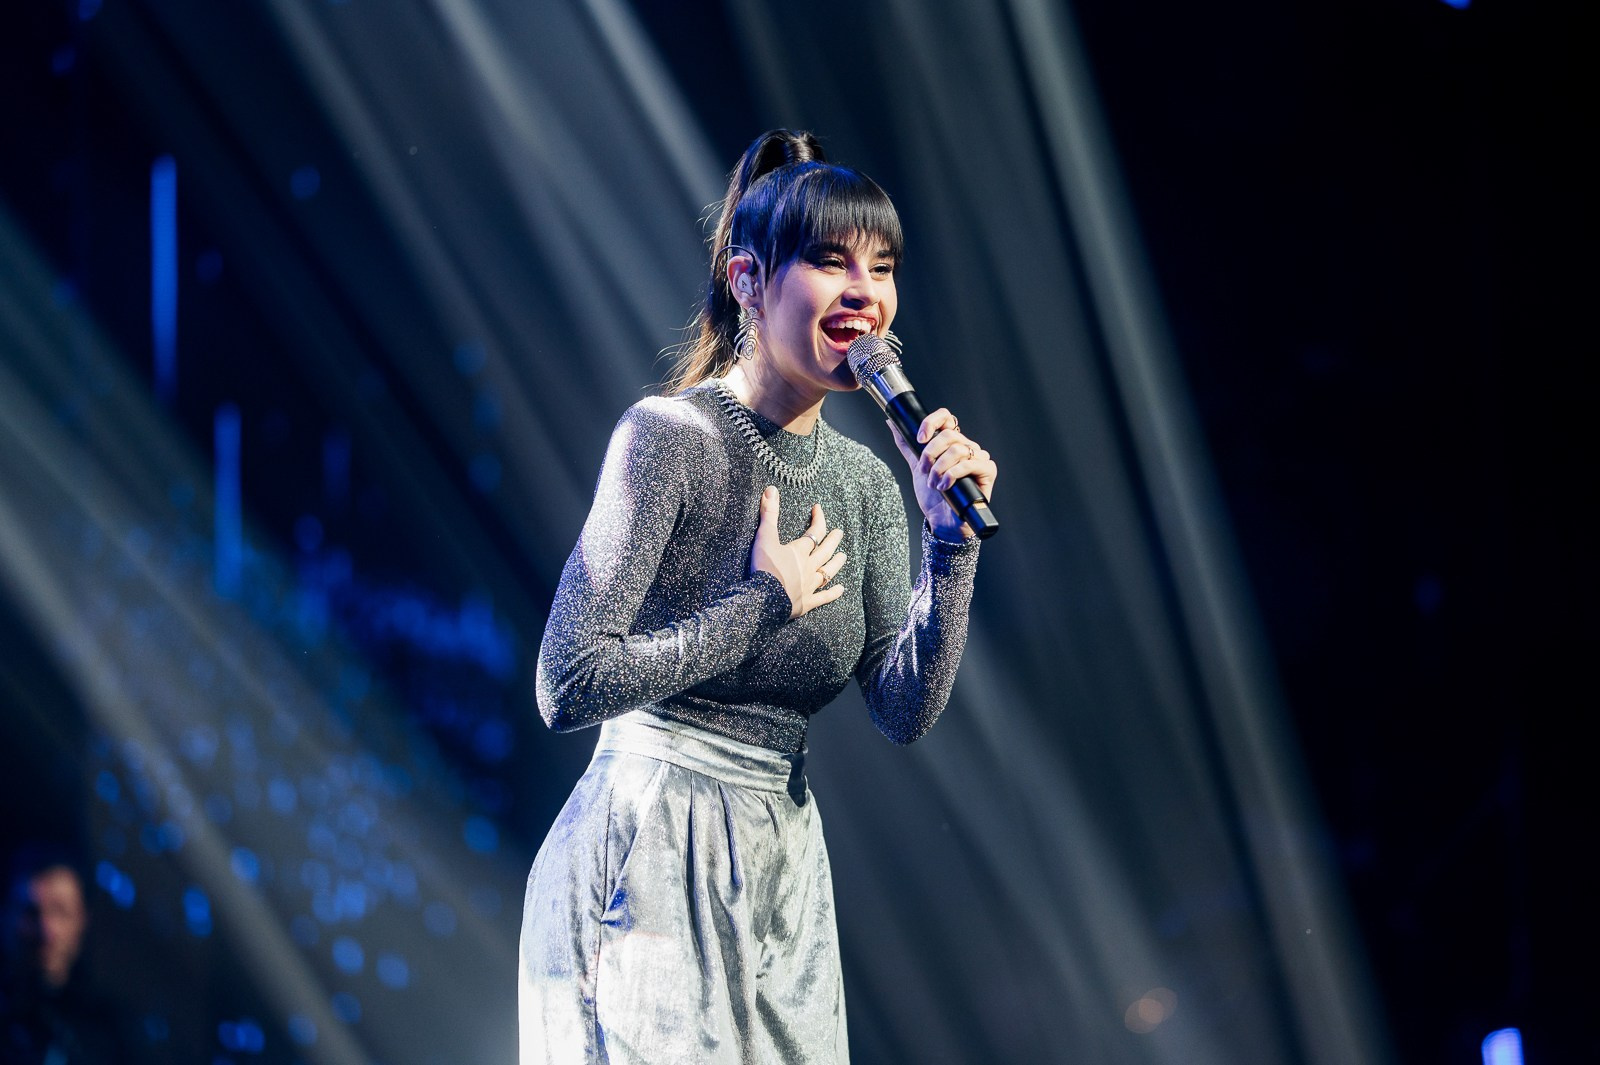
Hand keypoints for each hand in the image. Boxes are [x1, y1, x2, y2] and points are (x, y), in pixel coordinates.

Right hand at [750, 486, 846, 618]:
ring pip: (828, 572)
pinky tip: (841, 589)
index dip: (818, 519)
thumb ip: (769, 514)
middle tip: (840, 532)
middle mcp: (809, 567)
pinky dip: (833, 593)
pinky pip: (823, 597)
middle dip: (833, 540)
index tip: (818, 509)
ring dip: (836, 563)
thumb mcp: (764, 537)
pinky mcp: (807, 603)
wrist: (764, 599)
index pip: (814, 532)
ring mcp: (809, 586)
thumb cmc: (764, 567)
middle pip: (825, 551)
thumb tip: (771, 489)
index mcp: (799, 551)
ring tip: (844, 556)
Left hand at [890, 408, 997, 541]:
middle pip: (949, 434)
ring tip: (934, 483)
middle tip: (924, 470)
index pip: (946, 417)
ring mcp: (979, 458)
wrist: (942, 521)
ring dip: (939, 468)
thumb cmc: (934, 497)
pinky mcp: (988, 471)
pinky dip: (952, 475)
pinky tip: (945, 486)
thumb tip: (892, 424)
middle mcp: (967, 447)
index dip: (931, 423)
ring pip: (957, 449)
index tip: (920, 439)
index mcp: (952, 442)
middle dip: (931, 454)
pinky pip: (969, 464)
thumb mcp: (917, 467)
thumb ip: (907, 445)